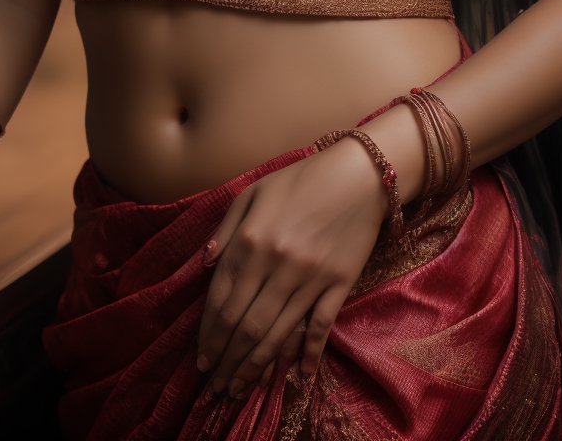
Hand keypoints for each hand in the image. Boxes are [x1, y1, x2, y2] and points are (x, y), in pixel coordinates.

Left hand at [196, 138, 387, 402]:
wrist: (360, 173)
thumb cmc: (303, 179)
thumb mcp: (255, 191)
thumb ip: (226, 227)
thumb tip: (204, 264)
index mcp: (252, 239)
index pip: (222, 299)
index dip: (209, 334)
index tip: (201, 358)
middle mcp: (277, 263)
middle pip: (245, 324)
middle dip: (226, 359)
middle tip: (215, 386)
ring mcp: (310, 277)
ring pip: (276, 333)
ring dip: (254, 366)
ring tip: (239, 388)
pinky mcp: (339, 284)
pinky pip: (319, 327)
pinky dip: (308, 355)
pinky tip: (298, 377)